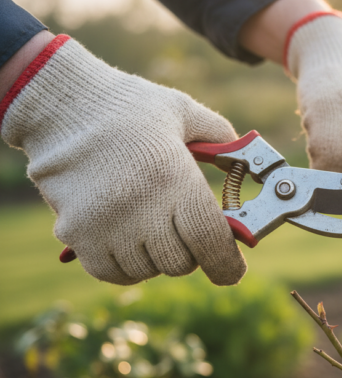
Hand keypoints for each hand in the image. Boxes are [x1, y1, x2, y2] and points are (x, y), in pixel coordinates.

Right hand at [1, 36, 246, 284]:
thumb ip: (222, 139)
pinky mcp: (75, 235)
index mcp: (174, 178)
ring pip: (148, 270)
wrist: (60, 104)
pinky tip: (127, 239)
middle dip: (191, 251)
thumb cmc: (130, 107)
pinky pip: (112, 273)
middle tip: (185, 228)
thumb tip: (245, 165)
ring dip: (157, 257)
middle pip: (181, 262)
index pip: (210, 241)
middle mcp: (141, 207)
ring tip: (151, 225)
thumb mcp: (184, 112)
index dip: (227, 264)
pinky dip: (125, 265)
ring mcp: (105, 225)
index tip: (232, 270)